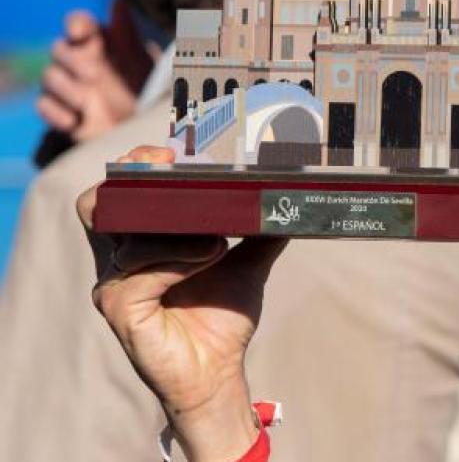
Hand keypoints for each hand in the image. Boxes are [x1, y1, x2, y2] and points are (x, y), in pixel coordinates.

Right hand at [37, 11, 137, 141]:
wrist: (141, 128)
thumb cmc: (144, 88)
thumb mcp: (140, 62)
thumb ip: (127, 33)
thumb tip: (118, 0)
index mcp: (100, 43)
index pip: (79, 22)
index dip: (76, 23)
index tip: (82, 32)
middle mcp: (79, 60)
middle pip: (58, 48)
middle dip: (72, 60)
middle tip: (94, 75)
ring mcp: (67, 86)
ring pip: (48, 76)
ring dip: (66, 89)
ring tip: (86, 103)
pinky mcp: (60, 111)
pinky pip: (43, 106)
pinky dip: (55, 113)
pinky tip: (74, 121)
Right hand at [78, 146, 286, 460]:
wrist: (218, 373)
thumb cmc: (222, 318)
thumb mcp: (247, 264)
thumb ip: (260, 231)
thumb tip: (291, 196)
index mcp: (140, 242)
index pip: (117, 193)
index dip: (136, 167)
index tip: (174, 154)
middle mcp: (118, 259)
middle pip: (97, 204)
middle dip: (131, 180)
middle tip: (170, 170)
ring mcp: (114, 285)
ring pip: (128, 238)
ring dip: (175, 231)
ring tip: (217, 239)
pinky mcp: (120, 310)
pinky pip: (140, 273)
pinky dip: (177, 260)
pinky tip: (208, 258)